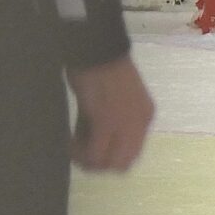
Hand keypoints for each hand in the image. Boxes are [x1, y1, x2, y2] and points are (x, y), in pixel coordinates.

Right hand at [67, 55, 153, 171]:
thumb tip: (93, 150)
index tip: (91, 150)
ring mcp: (126, 123)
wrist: (95, 49)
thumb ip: (110, 126)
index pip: (132, 154)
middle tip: (80, 153)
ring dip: (86, 161)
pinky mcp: (107, 121)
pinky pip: (93, 154)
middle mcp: (141, 123)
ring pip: (107, 164)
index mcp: (145, 117)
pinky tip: (68, 142)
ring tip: (72, 146)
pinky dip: (78, 154)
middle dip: (99, 164)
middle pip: (122, 165)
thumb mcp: (113, 103)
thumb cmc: (100, 71)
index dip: (109, 158)